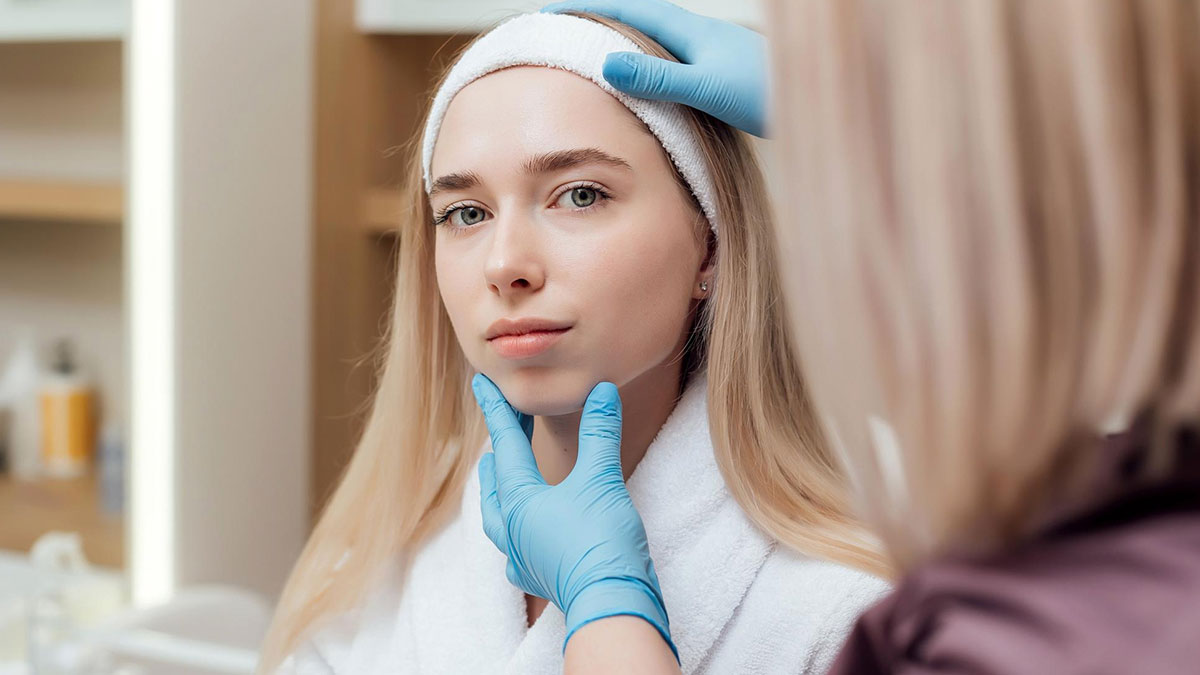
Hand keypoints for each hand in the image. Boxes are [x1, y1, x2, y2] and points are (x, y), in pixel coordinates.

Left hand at [472, 374, 676, 660]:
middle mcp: (510, 527)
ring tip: (498, 471)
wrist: (610, 602)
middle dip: (500, 447)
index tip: (481, 382)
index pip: (505, 443)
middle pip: (496, 478)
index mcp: (518, 499)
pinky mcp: (537, 575)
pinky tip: (523, 529)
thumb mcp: (602, 479)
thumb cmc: (601, 540)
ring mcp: (520, 555)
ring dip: (498, 487)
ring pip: (497, 514)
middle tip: (503, 421)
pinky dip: (514, 526)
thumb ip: (600, 432)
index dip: (496, 409)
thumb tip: (601, 391)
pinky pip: (513, 545)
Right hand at [541, 0, 768, 136]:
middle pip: (636, 21)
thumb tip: (607, 61)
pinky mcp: (721, 75)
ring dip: (622, 45)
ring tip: (591, 56)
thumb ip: (657, 77)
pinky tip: (647, 85)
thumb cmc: (767, 94)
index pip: (626, 10)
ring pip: (654, 42)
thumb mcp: (704, 88)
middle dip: (598, 23)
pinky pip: (670, 62)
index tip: (551, 14)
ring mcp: (710, 53)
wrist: (820, 98)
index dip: (587, 10)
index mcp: (688, 31)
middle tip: (563, 32)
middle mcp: (697, 36)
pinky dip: (646, 66)